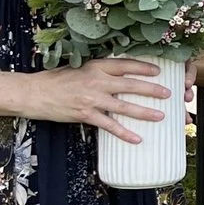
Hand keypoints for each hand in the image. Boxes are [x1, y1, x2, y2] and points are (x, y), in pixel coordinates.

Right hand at [35, 57, 170, 143]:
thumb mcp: (79, 68)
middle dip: (152, 90)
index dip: (144, 68)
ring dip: (144, 112)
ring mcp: (91, 99)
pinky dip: (124, 133)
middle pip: (131, 85)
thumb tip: (120, 75)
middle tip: (169, 94)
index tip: (159, 71)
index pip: (125, 65)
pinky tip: (137, 138)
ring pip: (124, 106)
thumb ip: (99, 71)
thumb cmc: (56, 80)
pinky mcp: (85, 114)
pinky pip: (109, 125)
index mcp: (96, 67)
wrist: (34, 93)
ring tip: (160, 116)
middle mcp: (96, 81)